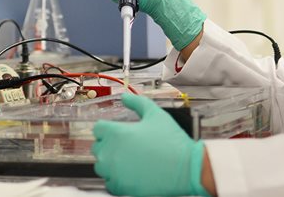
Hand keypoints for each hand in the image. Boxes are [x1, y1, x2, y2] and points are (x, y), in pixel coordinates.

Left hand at [92, 93, 209, 196]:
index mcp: (116, 133)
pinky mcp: (121, 187)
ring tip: (129, 160)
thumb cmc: (172, 142)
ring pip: (101, 166)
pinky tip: (130, 173)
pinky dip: (116, 179)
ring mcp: (114, 172)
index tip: (117, 132)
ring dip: (110, 163)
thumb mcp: (156, 114)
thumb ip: (137, 102)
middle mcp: (111, 153)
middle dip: (109, 145)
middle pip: (97, 147)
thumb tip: (124, 97)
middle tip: (126, 146)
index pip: (98, 129)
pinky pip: (109, 183)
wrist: (186, 167)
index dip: (108, 128)